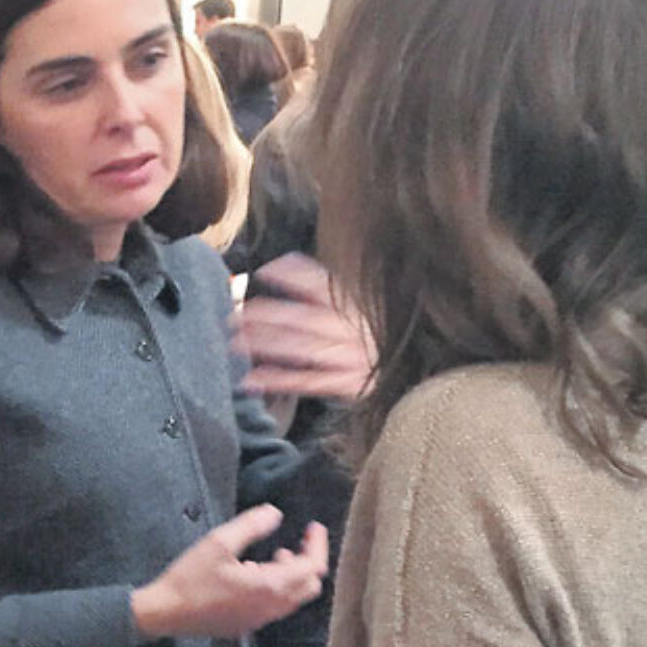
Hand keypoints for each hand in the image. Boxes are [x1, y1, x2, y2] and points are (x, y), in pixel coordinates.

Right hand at [132, 505, 327, 639]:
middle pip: (310, 586)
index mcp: (269, 586)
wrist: (166, 612)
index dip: (317, 545)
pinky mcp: (247, 625)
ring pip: (294, 599)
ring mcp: (260, 620)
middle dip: (309, 562)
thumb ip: (251, 526)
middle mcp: (270, 607)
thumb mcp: (218, 542)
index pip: (312, 567)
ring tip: (275, 556)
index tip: (312, 527)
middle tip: (297, 542)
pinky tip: (254, 575)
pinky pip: (276, 607)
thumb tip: (274, 513)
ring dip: (293, 575)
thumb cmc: (190, 578)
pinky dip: (278, 588)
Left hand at [233, 252, 375, 399]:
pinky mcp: (347, 384)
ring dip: (265, 346)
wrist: (414, 373)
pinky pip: (307, 381)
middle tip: (233, 317)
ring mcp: (348, 357)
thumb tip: (285, 262)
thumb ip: (328, 286)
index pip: (322, 284)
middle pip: (302, 318)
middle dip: (266, 316)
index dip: (293, 275)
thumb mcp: (362, 304)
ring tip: (235, 344)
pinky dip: (278, 380)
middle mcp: (350, 328)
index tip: (264, 271)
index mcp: (355, 305)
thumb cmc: (376, 335)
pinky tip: (251, 380)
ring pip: (300, 348)